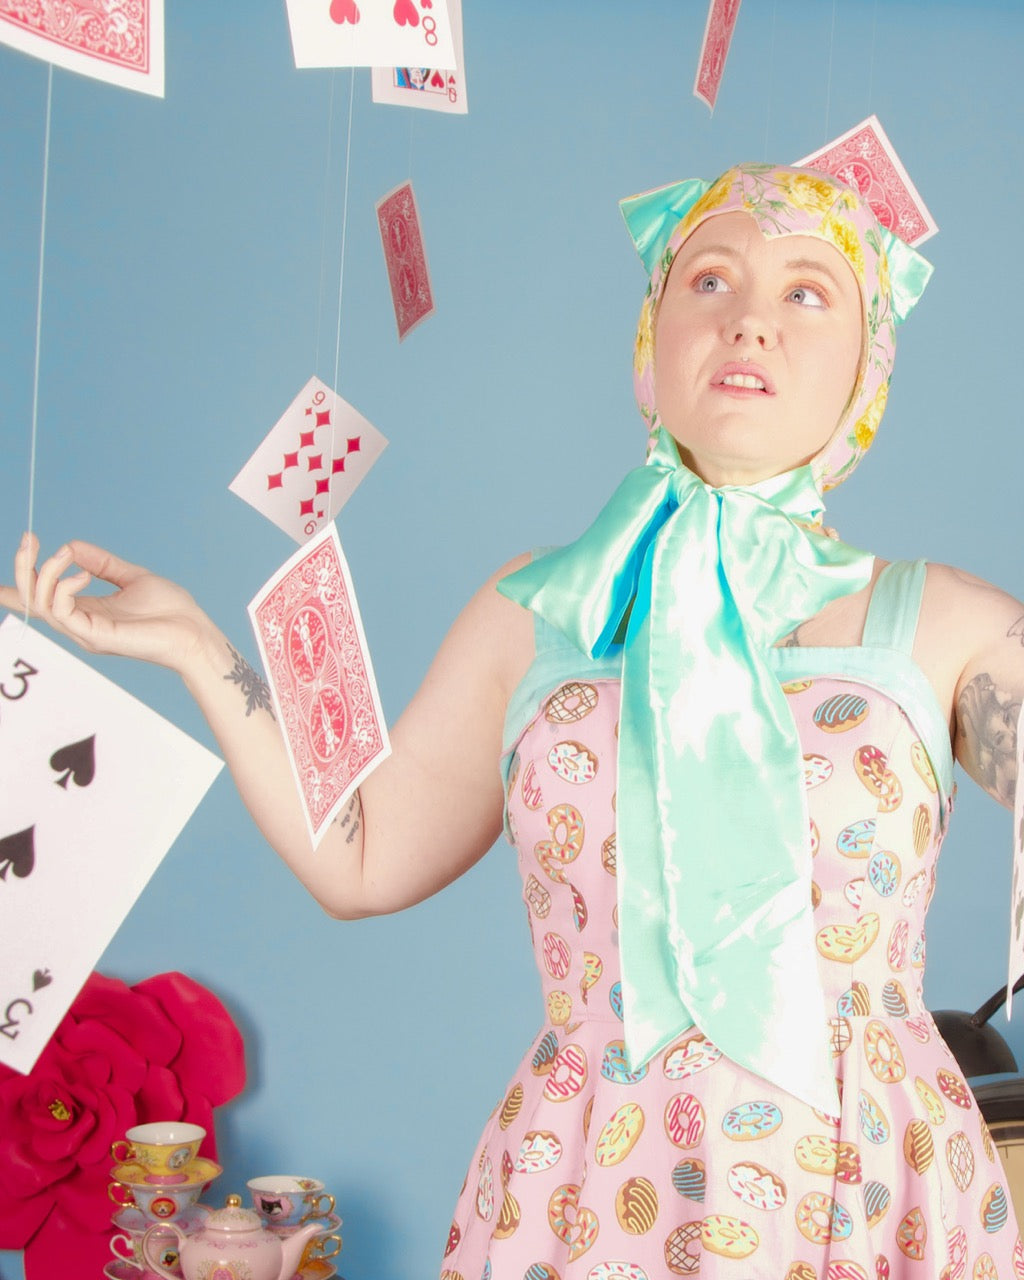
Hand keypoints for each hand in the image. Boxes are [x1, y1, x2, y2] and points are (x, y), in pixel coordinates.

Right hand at [0, 534, 214, 674]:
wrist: (194, 632)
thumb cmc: (170, 611)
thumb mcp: (131, 577)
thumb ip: (101, 563)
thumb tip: (72, 545)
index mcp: (86, 610)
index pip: (40, 600)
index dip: (15, 586)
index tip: (15, 556)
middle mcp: (79, 623)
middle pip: (32, 599)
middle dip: (23, 567)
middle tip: (28, 539)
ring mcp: (85, 632)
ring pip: (41, 603)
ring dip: (46, 572)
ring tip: (64, 555)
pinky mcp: (96, 636)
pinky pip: (62, 611)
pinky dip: (64, 586)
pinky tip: (82, 574)